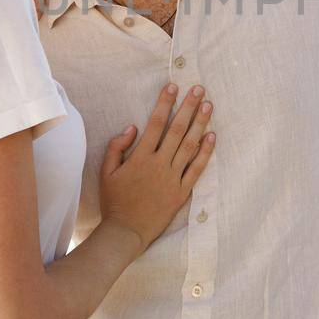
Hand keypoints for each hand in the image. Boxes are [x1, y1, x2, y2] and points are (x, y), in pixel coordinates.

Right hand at [98, 84, 215, 249]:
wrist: (126, 231)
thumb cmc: (114, 201)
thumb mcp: (106, 172)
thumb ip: (117, 147)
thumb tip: (132, 127)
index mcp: (140, 157)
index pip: (155, 123)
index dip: (165, 103)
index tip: (173, 87)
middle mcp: (159, 164)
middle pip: (176, 129)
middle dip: (188, 107)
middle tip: (199, 89)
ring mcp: (172, 178)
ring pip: (189, 145)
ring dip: (200, 124)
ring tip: (209, 105)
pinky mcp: (182, 191)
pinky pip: (197, 169)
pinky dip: (205, 152)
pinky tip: (212, 137)